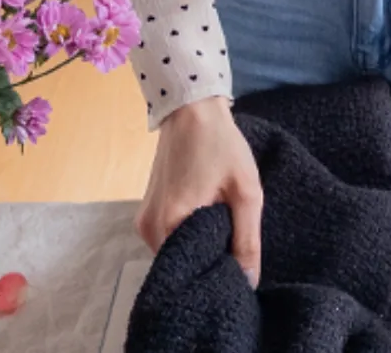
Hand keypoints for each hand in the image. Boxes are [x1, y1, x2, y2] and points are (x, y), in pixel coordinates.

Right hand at [136, 96, 262, 285]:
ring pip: (177, 250)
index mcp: (170, 225)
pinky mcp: (146, 211)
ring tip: (222, 228)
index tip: (236, 267)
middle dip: (209, 260)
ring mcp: (143, 221)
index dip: (217, 274)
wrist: (191, 107)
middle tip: (233, 246)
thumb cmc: (220, 145)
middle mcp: (148, 230)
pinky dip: (188, 233)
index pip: (193, 273)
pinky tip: (206, 217)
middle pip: (183, 264)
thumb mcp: (245, 190)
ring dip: (199, 245)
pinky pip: (169, 236)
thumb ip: (246, 239)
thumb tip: (247, 282)